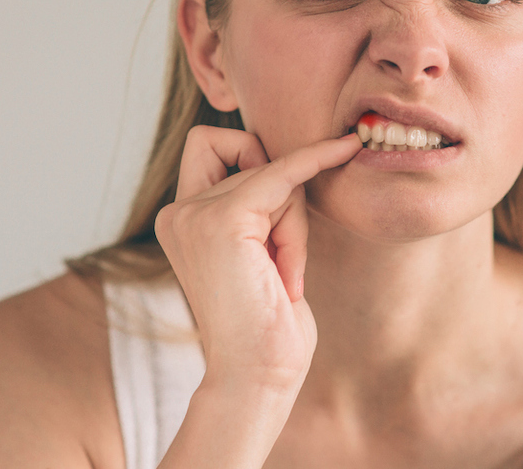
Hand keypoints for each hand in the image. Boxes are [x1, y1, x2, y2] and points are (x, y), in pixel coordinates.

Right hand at [155, 126, 361, 394]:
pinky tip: (344, 148)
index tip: (295, 160)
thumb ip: (255, 208)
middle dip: (284, 202)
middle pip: (250, 157)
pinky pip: (284, 173)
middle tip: (283, 261)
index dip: (248, 150)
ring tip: (283, 277)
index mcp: (180, 220)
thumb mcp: (256, 252)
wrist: (257, 377)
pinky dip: (316, 161)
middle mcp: (177, 213)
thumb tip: (286, 159)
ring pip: (273, 174)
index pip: (210, 145)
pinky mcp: (223, 221)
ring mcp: (194, 215)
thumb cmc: (267, 325)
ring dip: (294, 224)